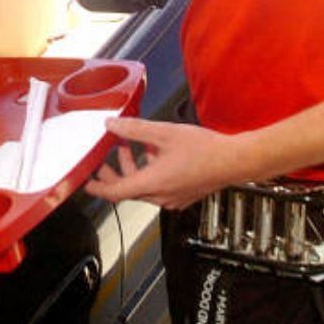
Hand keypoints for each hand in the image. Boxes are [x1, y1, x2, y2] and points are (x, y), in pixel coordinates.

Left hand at [85, 117, 251, 209]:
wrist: (237, 160)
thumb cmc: (206, 149)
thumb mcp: (164, 133)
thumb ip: (134, 129)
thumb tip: (112, 124)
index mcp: (153, 184)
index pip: (115, 192)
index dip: (97, 187)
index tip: (86, 182)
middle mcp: (161, 196)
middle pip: (128, 190)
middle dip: (114, 173)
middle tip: (106, 158)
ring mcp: (174, 198)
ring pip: (143, 188)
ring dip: (134, 169)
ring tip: (130, 147)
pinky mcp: (183, 196)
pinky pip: (158, 188)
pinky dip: (150, 173)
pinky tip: (154, 153)